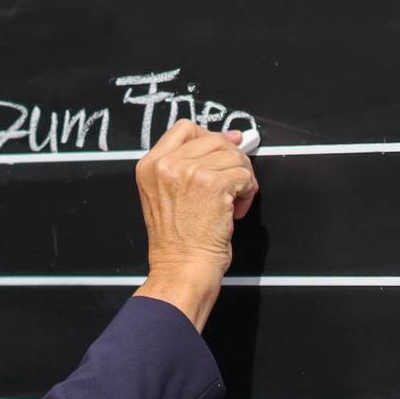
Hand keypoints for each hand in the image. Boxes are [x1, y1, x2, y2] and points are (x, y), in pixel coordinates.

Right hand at [131, 121, 258, 330]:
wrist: (181, 269)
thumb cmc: (178, 243)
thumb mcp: (166, 196)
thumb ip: (188, 166)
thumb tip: (230, 138)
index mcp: (150, 165)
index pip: (185, 129)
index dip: (210, 136)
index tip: (226, 148)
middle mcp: (166, 164)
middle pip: (214, 139)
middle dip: (231, 161)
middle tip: (231, 187)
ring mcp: (189, 172)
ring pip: (234, 156)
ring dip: (241, 179)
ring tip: (232, 204)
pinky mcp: (212, 183)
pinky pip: (244, 174)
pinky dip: (248, 193)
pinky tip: (236, 211)